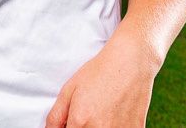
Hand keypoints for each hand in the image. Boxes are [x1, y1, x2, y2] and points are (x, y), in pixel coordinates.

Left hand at [44, 38, 158, 127]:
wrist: (130, 63)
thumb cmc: (99, 73)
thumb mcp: (69, 90)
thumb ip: (55, 117)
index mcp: (80, 121)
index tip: (71, 122)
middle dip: (81, 127)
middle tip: (86, 115)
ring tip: (101, 113)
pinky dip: (114, 127)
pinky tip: (113, 115)